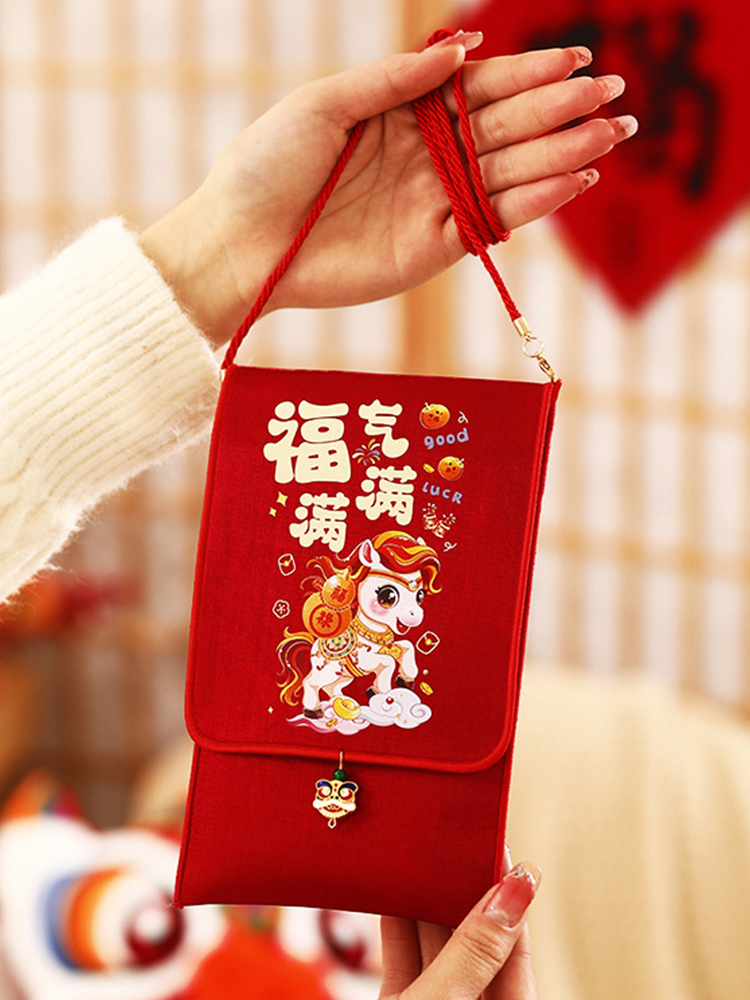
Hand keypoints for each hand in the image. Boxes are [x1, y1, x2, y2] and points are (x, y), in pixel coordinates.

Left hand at [141, 33, 636, 346]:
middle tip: (615, 97)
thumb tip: (463, 49)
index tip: (578, 58)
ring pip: (509, 174)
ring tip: (608, 137)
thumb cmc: (266, 165)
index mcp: (402, 114)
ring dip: (562, 155)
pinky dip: (533, 204)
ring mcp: (433, 203)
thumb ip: (396, 79)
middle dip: (561, 111)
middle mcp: (426, 157)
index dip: (529, 73)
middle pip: (506, 128)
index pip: (480, 89)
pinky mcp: (433, 248)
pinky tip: (572, 183)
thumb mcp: (325, 104)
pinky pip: (492, 222)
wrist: (239, 245)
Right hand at [378, 858, 539, 999]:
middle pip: (476, 942)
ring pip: (438, 949)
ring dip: (428, 905)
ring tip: (424, 858)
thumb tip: (515, 890)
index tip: (496, 846)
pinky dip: (398, 928)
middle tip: (457, 843)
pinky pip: (405, 960)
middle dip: (465, 894)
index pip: (515, 946)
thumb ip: (475, 950)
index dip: (507, 894)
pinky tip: (392, 894)